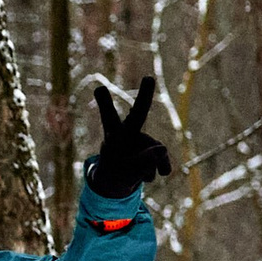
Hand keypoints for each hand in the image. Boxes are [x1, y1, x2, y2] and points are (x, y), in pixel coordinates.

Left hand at [84, 77, 170, 198]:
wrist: (118, 182)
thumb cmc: (116, 173)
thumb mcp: (125, 174)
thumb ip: (142, 163)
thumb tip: (162, 149)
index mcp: (115, 136)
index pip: (109, 118)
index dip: (105, 104)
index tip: (98, 88)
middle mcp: (131, 133)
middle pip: (137, 114)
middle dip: (144, 96)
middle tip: (148, 78)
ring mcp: (145, 140)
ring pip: (154, 155)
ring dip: (146, 170)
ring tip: (133, 175)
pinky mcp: (157, 150)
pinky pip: (163, 161)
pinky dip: (159, 170)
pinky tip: (150, 175)